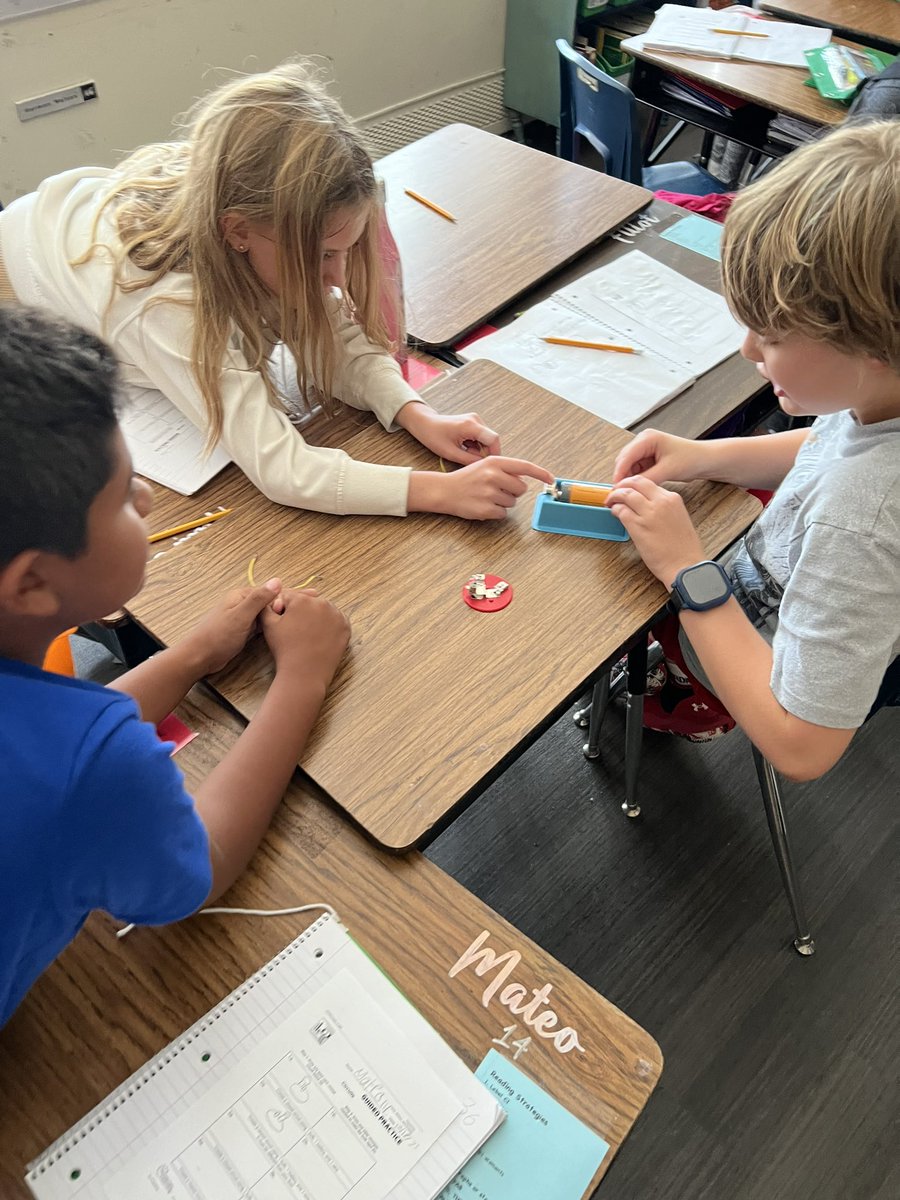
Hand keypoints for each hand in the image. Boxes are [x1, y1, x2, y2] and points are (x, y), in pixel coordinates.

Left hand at [182, 580, 283, 675]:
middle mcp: (240, 604)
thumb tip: (277, 581)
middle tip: (286, 622)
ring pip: (263, 616)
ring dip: (272, 620)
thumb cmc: (218, 636)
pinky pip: (258, 626)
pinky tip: (272, 634)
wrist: (200, 657)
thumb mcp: (242, 615)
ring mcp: (240, 618)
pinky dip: (265, 629)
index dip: (281, 600)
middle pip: (267, 603)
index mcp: (240, 595)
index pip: (268, 592)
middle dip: (277, 611)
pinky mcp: (240, 630)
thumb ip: (259, 598)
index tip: (291, 610)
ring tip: (283, 627)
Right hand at [260, 588, 350, 687]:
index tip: (283, 621)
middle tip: (295, 629)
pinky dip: (329, 626)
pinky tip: (320, 636)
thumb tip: (270, 598)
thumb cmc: (285, 649)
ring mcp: (336, 615)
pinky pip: (335, 621)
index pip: (289, 597)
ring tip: (307, 634)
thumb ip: (266, 606)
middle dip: (301, 612)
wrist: (304, 673)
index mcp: (301, 599)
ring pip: (322, 610)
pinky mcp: (345, 627)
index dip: (283, 609)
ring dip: (316, 617)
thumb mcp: (268, 625)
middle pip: (308, 602)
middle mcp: (321, 603)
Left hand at [396, 401, 500, 463]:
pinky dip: (475, 445)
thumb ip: (468, 460)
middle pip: (491, 440)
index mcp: (470, 425)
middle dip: (484, 453)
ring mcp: (474, 419)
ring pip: (486, 439)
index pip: (493, 439)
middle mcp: (475, 419)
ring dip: (479, 449)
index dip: (494, 453)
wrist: (423, 423)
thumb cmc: (432, 436)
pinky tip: (464, 448)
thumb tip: (483, 467)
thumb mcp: (450, 453)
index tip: (487, 465)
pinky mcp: (472, 422)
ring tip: (464, 453)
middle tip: (471, 460)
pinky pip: (481, 436)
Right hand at [408, 456, 554, 519]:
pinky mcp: (485, 509)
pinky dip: (496, 512)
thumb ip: (505, 469)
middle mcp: (493, 475)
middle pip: (521, 489)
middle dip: (513, 491)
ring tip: (487, 496)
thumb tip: (526, 480)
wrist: (445, 490)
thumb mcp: (485, 465)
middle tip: (497, 489)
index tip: (551, 479)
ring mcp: (489, 493)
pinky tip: (484, 505)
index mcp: (494, 462)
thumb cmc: (467, 478)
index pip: (525, 466)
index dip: (541, 473)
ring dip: (503, 502)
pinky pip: (503, 514)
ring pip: (512, 503)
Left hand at [606, 476, 704, 585]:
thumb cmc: (684, 549)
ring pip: (625, 494)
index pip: (648, 482)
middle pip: (635, 483)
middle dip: (622, 485)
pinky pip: (621, 511)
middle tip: (615, 492)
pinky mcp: (638, 527)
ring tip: (610, 502)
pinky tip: (615, 514)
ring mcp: (648, 514)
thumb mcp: (679, 518)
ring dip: (614, 497)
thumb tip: (645, 505)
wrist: (685, 566)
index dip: (634, 484)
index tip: (627, 488)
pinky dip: (615, 510)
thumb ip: (664, 507)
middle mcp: (660, 502)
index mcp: (672, 499)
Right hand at [612, 429, 708, 485]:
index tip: (616, 488)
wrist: (705, 460)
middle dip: (622, 476)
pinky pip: (637, 470)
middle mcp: (644, 441)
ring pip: (629, 467)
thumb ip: (647, 479)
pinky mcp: (649, 458)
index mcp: (648, 438)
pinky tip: (638, 488)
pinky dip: (636, 479)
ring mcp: (645, 449)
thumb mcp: (668, 470)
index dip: (619, 473)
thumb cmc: (691, 458)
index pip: (626, 456)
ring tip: (630, 492)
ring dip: (629, 478)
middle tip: (620, 493)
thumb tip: (629, 488)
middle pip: (624, 460)